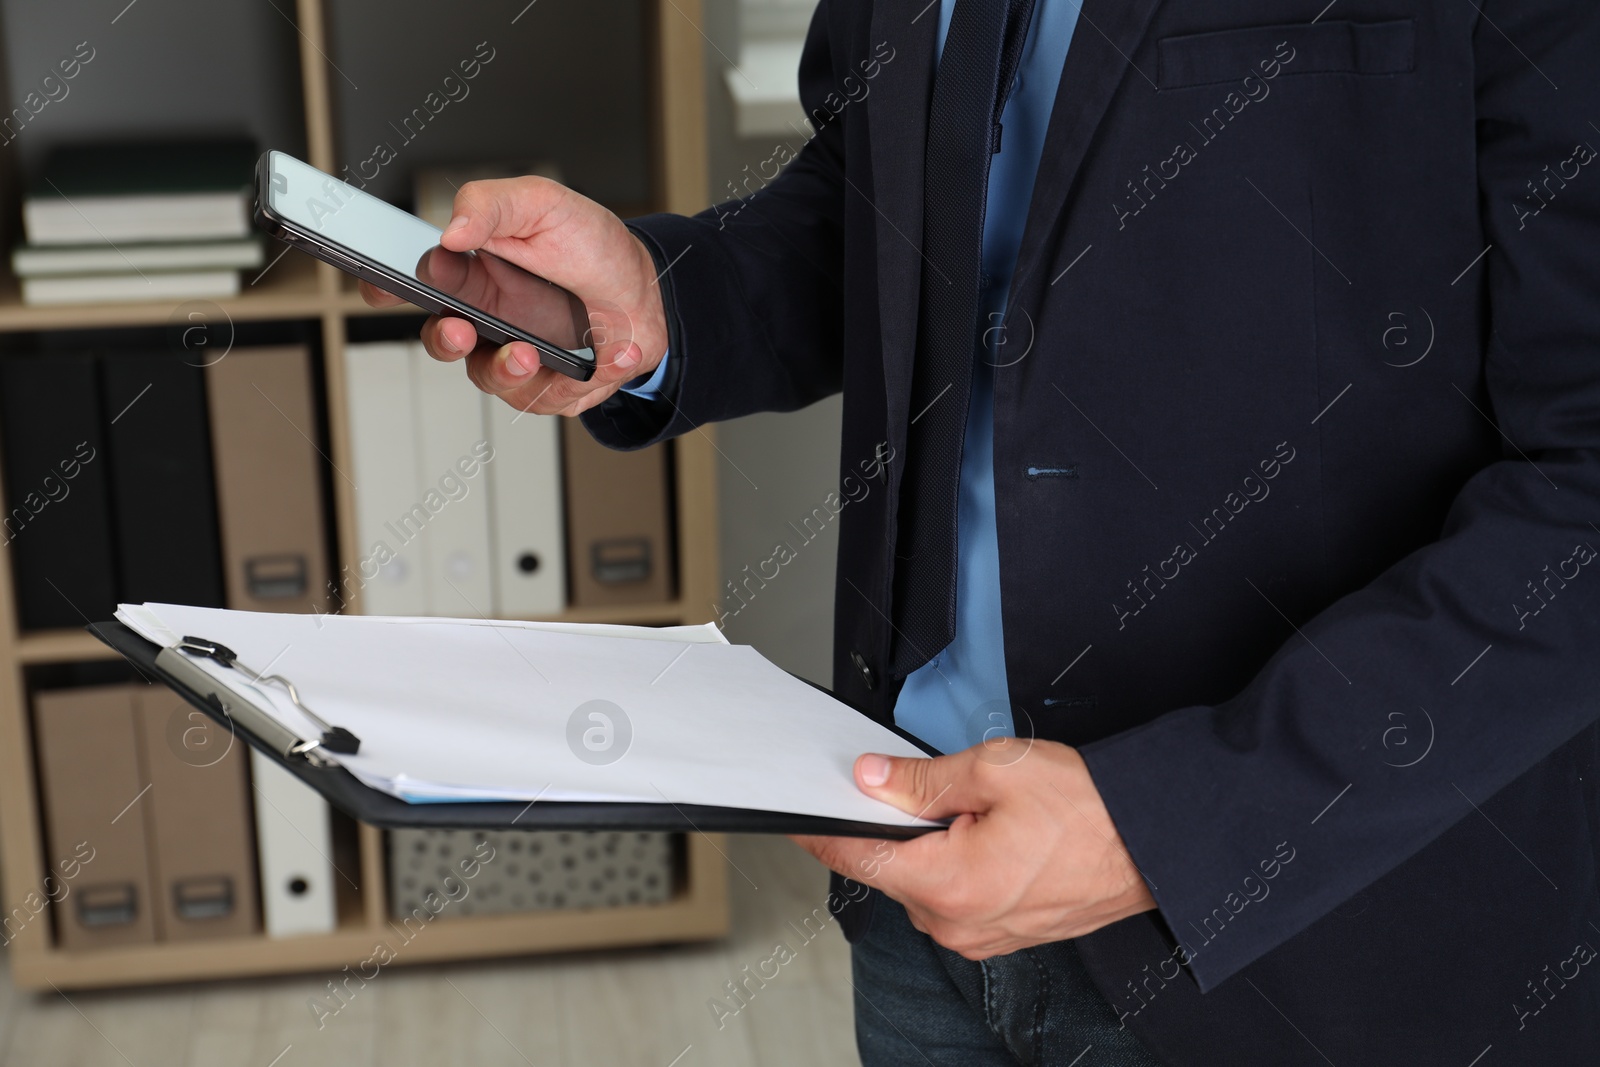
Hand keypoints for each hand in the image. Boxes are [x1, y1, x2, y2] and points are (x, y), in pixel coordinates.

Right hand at [358, 176, 667, 416]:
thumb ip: (492, 205)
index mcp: (470, 272)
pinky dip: (573, 381)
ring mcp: (514, 354)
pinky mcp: (550, 386)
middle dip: (443, 340)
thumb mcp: (543, 203)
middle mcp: (485, 317)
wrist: (649, 287)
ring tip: (526, 353)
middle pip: (440, 340)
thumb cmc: (590, 244)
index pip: (412, 284)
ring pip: (489, 377)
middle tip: (457, 329)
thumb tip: (451, 231)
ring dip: (504, 370)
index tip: (382, 285)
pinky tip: (604, 357)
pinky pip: (547, 398)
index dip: (385, 287)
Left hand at [792, 739, 1157, 959]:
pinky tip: (992, 835)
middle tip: (934, 785)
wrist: (1153, 845)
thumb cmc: (1089, 809)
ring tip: (983, 811)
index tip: (795, 812)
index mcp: (948, 884)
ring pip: (922, 883)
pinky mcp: (999, 935)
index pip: (857, 858)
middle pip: (890, 868)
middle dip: (898, 825)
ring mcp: (979, 936)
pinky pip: (953, 897)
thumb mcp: (995, 770)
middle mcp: (957, 923)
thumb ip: (921, 780)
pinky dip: (956, 864)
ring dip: (932, 845)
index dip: (820, 830)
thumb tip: (870, 779)